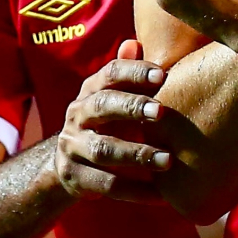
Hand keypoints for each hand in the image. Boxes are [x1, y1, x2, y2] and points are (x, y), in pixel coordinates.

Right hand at [50, 40, 172, 201]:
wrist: (69, 162)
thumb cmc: (108, 120)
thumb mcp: (115, 96)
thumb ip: (127, 73)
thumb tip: (135, 43)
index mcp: (91, 90)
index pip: (110, 74)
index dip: (135, 72)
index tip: (163, 76)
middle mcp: (78, 114)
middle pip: (102, 107)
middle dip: (131, 108)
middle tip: (161, 113)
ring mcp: (73, 147)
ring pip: (104, 150)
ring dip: (137, 154)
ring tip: (168, 160)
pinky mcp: (75, 177)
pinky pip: (107, 185)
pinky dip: (135, 191)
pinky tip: (161, 195)